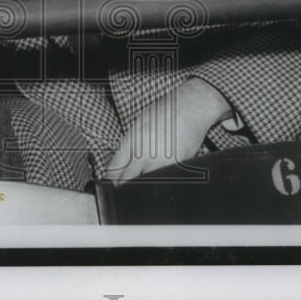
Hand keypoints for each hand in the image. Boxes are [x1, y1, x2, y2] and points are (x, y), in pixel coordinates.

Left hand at [102, 78, 232, 183]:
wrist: (190, 106)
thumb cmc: (165, 112)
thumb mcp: (139, 125)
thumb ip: (130, 146)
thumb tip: (122, 166)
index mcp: (131, 141)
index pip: (114, 169)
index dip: (111, 181)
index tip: (112, 186)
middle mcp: (143, 152)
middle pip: (126, 181)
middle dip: (122, 188)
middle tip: (123, 193)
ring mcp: (160, 161)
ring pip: (144, 185)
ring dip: (141, 188)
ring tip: (141, 190)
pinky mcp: (176, 166)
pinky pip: (164, 181)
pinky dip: (160, 184)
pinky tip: (161, 182)